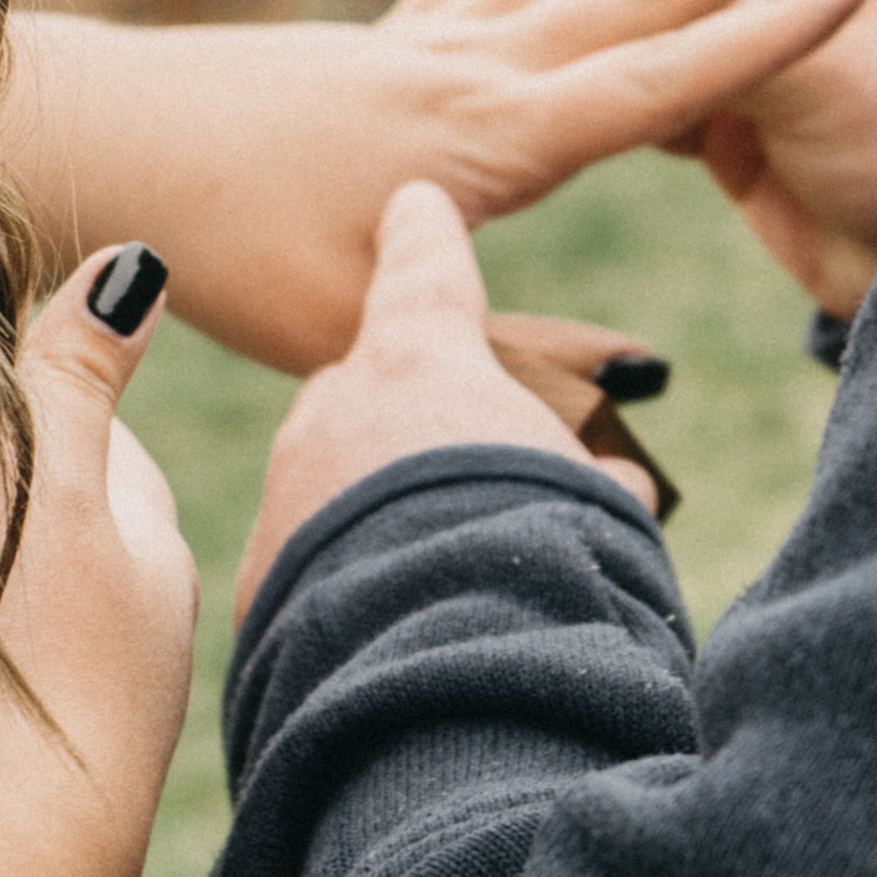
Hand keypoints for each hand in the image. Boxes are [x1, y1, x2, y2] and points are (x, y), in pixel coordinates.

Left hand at [0, 0, 876, 380]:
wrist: (94, 149)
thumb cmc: (210, 250)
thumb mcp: (358, 331)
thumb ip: (508, 359)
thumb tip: (641, 387)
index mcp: (487, 137)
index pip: (661, 74)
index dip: (770, 35)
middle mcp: (475, 63)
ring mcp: (434, 34)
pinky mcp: (392, 32)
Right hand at [0, 247, 198, 876]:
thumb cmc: (18, 657)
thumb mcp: (40, 480)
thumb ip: (73, 375)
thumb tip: (137, 262)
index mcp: (148, 546)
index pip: (87, 436)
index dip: (12, 407)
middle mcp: (138, 635)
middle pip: (53, 532)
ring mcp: (89, 720)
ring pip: (18, 621)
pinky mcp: (27, 788)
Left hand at [237, 184, 650, 622]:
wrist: (439, 672)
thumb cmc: (536, 563)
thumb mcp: (595, 504)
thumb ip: (594, 477)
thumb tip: (614, 482)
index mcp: (419, 363)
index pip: (424, 269)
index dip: (427, 236)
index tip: (415, 203)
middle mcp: (336, 411)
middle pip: (369, 392)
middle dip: (408, 424)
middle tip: (465, 480)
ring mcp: (287, 494)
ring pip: (326, 481)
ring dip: (372, 512)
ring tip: (434, 572)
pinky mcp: (262, 583)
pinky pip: (304, 567)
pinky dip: (343, 586)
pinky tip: (388, 630)